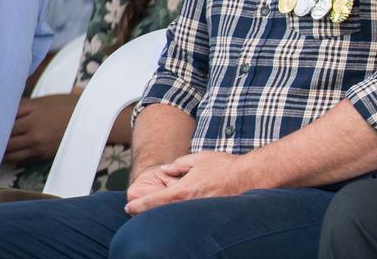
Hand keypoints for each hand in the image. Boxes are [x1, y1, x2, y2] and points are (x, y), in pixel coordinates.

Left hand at [3, 94, 79, 163]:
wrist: (90, 118)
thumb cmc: (65, 105)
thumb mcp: (44, 100)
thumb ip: (23, 106)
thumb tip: (3, 110)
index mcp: (32, 110)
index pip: (5, 117)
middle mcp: (33, 127)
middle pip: (3, 135)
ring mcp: (37, 142)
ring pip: (8, 150)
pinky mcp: (42, 153)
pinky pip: (18, 157)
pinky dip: (9, 157)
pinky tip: (5, 154)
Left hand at [124, 151, 256, 214]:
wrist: (247, 177)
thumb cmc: (224, 166)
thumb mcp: (198, 159)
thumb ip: (179, 165)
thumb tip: (166, 170)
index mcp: (183, 190)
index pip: (154, 202)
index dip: (138, 206)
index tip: (128, 207)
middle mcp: (188, 204)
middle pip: (160, 213)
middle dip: (145, 213)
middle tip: (134, 212)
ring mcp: (198, 211)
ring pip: (172, 216)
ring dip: (160, 214)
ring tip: (151, 212)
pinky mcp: (206, 214)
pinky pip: (186, 216)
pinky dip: (176, 215)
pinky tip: (173, 212)